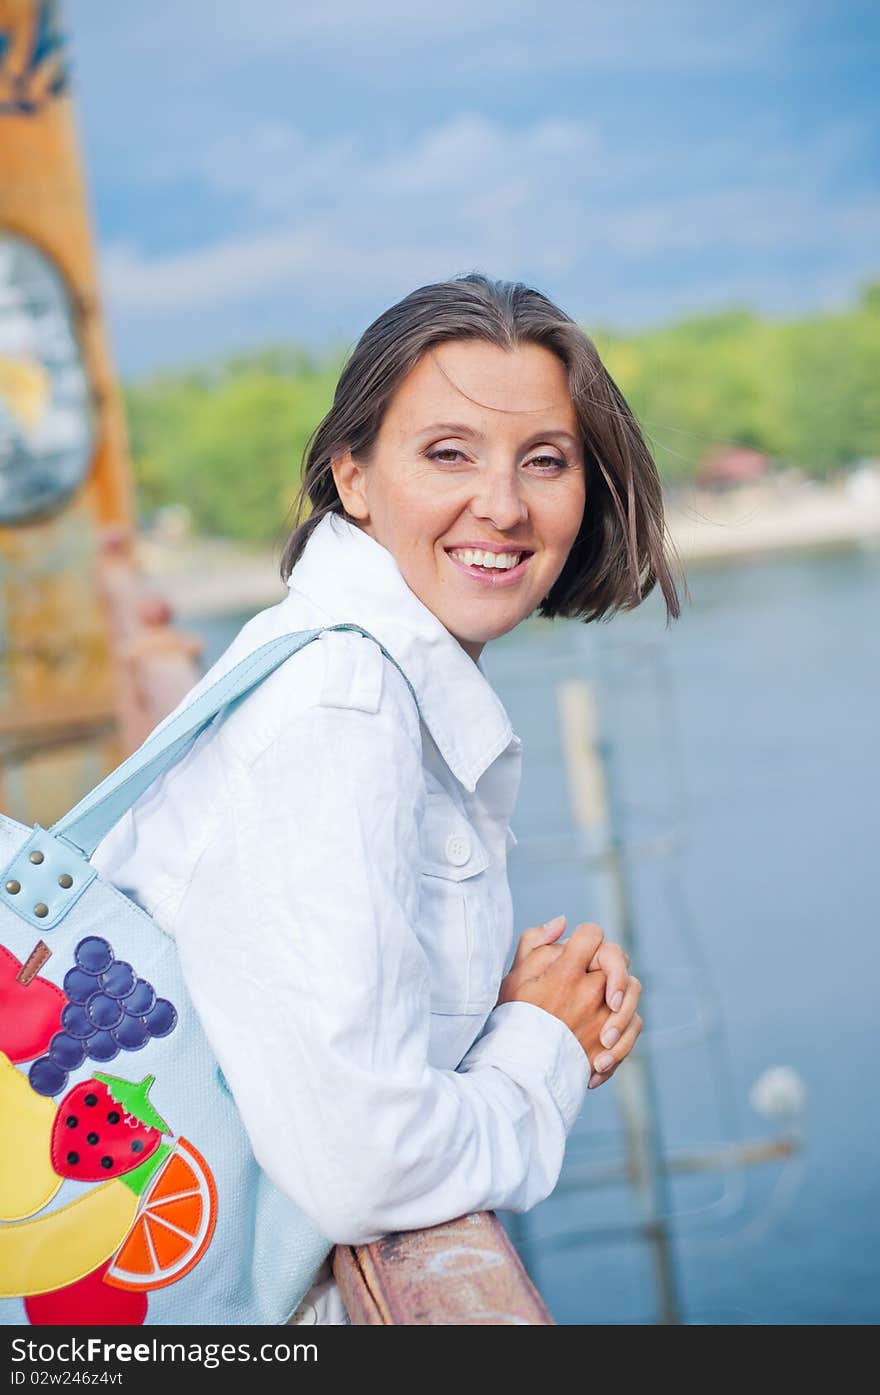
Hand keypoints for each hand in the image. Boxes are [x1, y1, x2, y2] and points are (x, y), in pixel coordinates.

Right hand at [496, 915, 641, 1088]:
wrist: (518, 1073)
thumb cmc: (513, 1021)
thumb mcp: (514, 976)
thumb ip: (536, 943)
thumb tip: (563, 922)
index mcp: (565, 972)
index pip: (592, 934)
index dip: (585, 938)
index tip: (575, 952)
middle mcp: (589, 993)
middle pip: (618, 959)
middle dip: (604, 963)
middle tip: (587, 976)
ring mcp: (603, 1019)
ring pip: (633, 990)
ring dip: (619, 992)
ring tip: (600, 1003)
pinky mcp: (611, 1045)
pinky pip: (635, 1026)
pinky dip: (623, 1026)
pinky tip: (602, 1034)